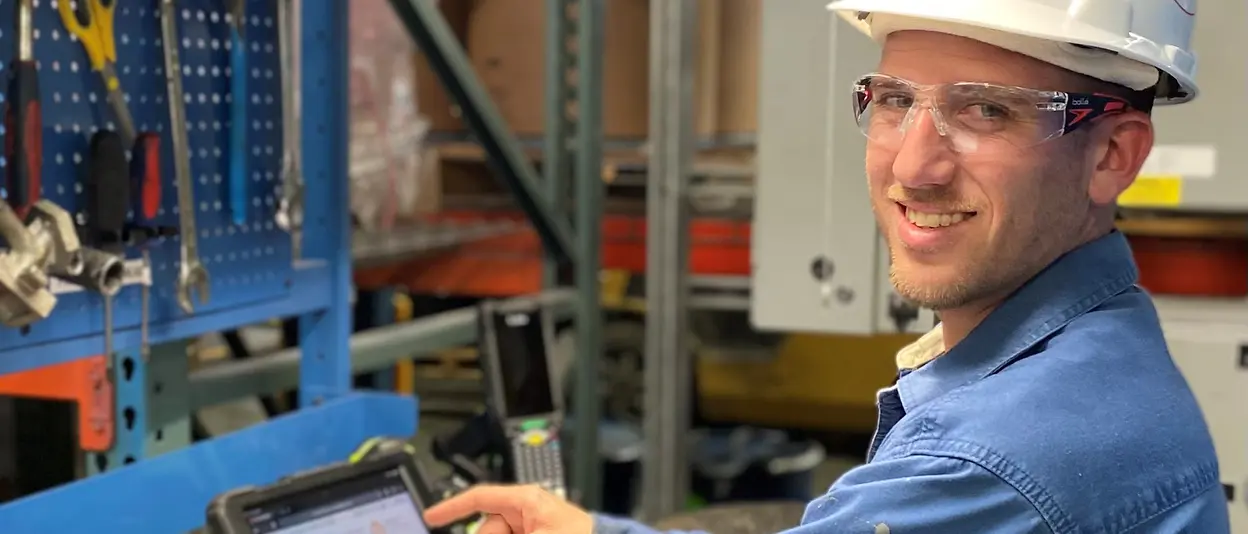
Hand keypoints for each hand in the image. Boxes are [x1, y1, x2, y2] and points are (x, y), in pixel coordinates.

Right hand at [424, 484, 594, 533]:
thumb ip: (498, 531)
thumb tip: (478, 531)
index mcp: (526, 500)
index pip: (479, 496)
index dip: (451, 506)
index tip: (431, 517)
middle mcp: (527, 511)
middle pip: (487, 528)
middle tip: (483, 531)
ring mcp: (533, 527)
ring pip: (497, 533)